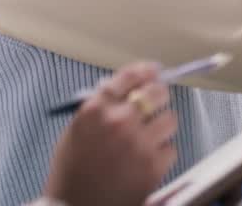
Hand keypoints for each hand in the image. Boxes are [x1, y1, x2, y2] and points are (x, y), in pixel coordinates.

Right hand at [43, 62, 177, 205]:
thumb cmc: (71, 170)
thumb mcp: (77, 130)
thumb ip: (100, 107)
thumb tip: (127, 89)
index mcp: (95, 109)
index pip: (129, 76)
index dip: (145, 71)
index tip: (153, 71)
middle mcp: (118, 121)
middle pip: (156, 91)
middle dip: (159, 93)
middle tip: (159, 99)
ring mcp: (138, 144)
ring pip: (170, 119)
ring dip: (162, 126)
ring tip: (151, 136)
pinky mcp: (153, 166)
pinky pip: (170, 148)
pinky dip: (162, 153)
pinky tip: (147, 160)